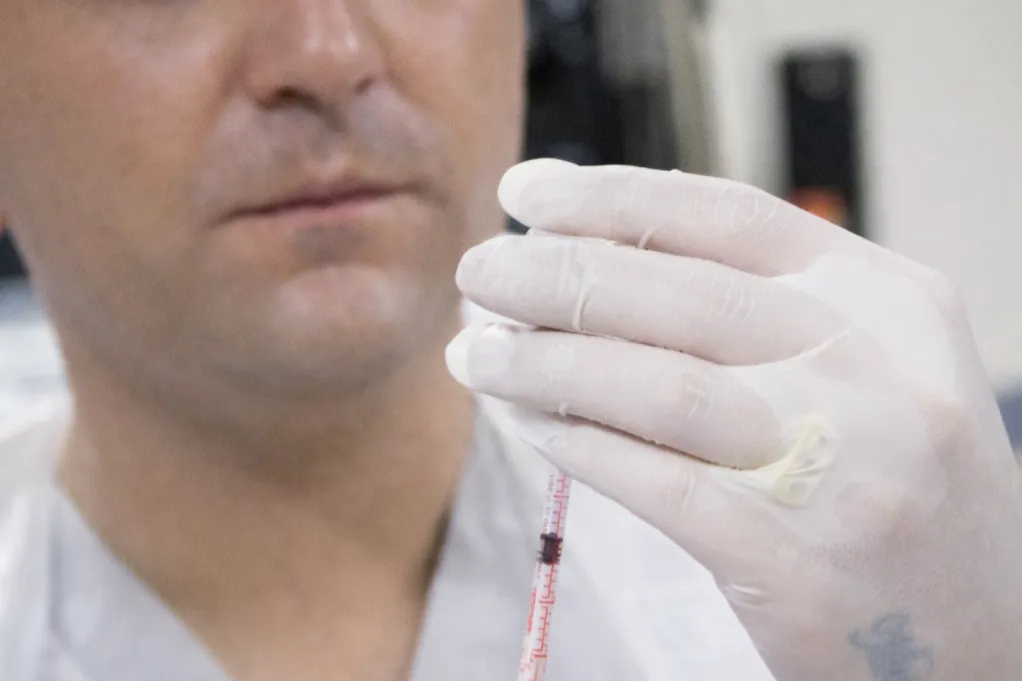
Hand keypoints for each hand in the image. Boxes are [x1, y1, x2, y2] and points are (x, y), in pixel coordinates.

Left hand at [447, 159, 1021, 680]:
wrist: (985, 631)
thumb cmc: (900, 482)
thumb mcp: (868, 366)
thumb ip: (757, 309)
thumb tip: (596, 255)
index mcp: (889, 304)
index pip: (725, 217)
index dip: (610, 197)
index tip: (527, 193)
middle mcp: (872, 373)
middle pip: (674, 292)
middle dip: (553, 275)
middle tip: (479, 270)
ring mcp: (839, 471)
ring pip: (653, 384)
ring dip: (542, 360)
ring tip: (474, 348)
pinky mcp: (791, 563)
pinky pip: (652, 480)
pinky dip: (573, 443)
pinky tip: (524, 420)